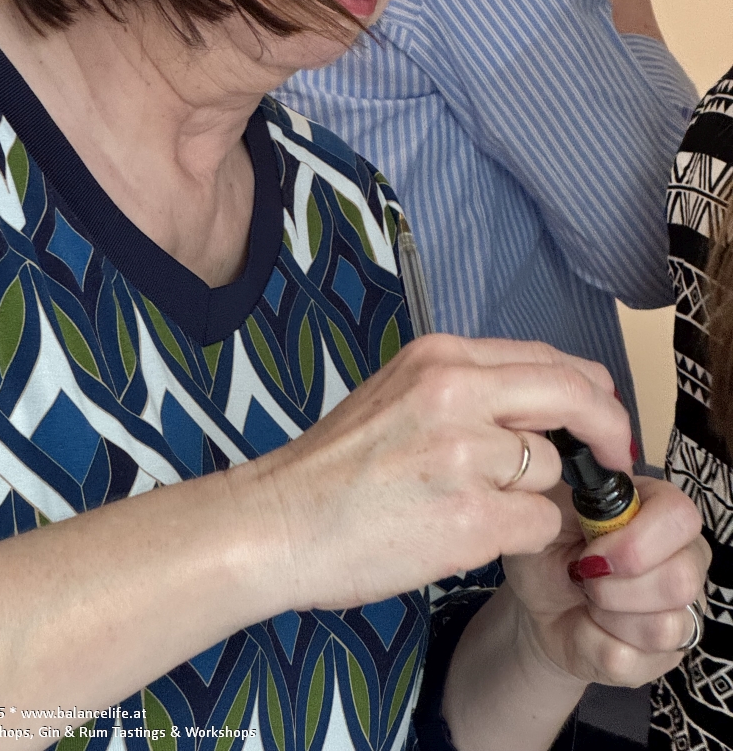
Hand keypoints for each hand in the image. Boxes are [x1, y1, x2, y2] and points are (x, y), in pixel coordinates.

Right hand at [240, 333, 631, 612]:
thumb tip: (544, 405)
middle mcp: (455, 392)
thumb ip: (467, 389)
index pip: (547, 359)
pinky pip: (540, 524)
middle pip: (574, 397)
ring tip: (477, 507)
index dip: (588, 391)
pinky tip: (471, 535)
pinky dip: (521, 537)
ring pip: (556, 471)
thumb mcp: (398, 393)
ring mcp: (464, 454)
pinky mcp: (470, 517)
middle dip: (609, 430)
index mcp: (439, 356)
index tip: (600, 418)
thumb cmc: (333, 468)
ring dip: (537, 496)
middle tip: (617, 458)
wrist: (277, 522)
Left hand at [503, 475, 708, 687]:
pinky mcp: (665, 658)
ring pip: (664, 627)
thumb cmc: (549, 546)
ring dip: (605, 615)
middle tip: (583, 576)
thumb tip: (595, 473)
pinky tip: (588, 626)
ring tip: (587, 598)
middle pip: (681, 580)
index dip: (634, 541)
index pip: (681, 517)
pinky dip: (594, 642)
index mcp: (662, 511)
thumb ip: (574, 489)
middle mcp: (686, 559)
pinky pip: (634, 660)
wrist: (536, 603)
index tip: (590, 551)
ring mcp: (683, 612)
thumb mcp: (551, 508)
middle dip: (613, 585)